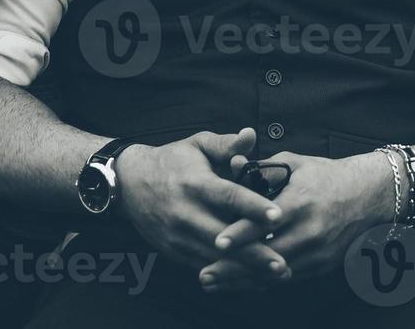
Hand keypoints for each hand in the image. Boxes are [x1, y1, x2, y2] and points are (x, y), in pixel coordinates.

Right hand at [115, 128, 287, 274]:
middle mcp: (185, 212)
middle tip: (284, 263)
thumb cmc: (172, 161)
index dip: (254, 206)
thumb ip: (226, 144)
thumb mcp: (198, 145)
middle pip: (224, 236)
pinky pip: (205, 266)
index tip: (278, 216)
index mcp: (195, 183)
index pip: (228, 196)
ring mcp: (178, 236)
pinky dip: (229, 274)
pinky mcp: (175, 251)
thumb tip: (251, 135)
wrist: (130, 184)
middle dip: (255, 253)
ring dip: (246, 269)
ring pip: (216, 258)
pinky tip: (253, 279)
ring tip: (276, 275)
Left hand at [199, 151, 391, 291]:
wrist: (368, 196)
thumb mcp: (296, 163)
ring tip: (214, 283)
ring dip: (243, 281)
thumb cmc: (326, 176)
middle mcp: (309, 231)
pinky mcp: (320, 265)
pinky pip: (286, 277)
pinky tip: (239, 284)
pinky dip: (262, 282)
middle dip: (233, 268)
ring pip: (274, 273)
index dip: (240, 235)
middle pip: (266, 256)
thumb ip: (261, 167)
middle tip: (204, 274)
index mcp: (300, 202)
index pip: (265, 223)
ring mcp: (316, 251)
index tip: (216, 243)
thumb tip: (230, 164)